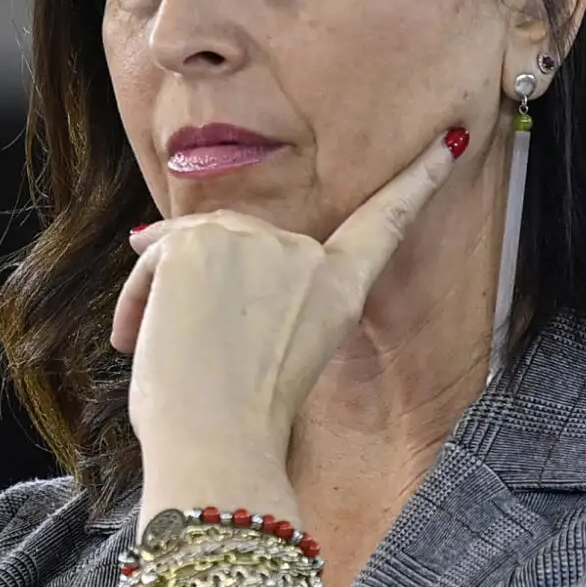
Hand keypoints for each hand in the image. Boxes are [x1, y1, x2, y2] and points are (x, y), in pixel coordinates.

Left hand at [111, 129, 463, 516]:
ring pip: (191, 249)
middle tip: (172, 347)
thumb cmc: (232, 422)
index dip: (417, 181)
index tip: (448, 141)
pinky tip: (137, 338)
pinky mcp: (202, 241)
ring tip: (152, 350)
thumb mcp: (272, 356)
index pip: (383, 224)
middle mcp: (305, 256)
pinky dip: (136, 297)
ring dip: (161, 298)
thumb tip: (153, 238)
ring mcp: (254, 241)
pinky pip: (154, 255)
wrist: (216, 445)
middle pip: (242, 245)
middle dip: (200, 288)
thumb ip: (257, 297)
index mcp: (340, 291)